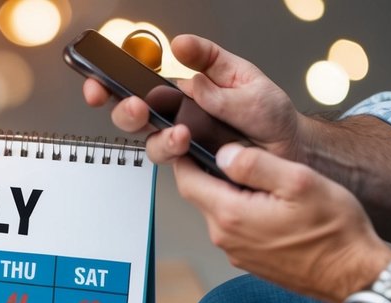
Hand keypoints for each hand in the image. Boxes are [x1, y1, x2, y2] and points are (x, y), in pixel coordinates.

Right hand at [87, 34, 303, 164]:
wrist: (291, 152)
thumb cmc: (269, 115)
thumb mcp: (245, 76)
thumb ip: (212, 66)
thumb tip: (181, 47)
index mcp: (185, 89)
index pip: (142, 82)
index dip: (113, 81)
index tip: (99, 79)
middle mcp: (177, 117)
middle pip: (133, 115)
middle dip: (124, 111)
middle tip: (136, 107)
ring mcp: (183, 144)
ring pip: (150, 142)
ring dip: (158, 137)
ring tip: (178, 133)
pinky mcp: (192, 167)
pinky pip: (174, 164)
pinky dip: (176, 152)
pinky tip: (188, 143)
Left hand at [174, 143, 390, 302]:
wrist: (352, 275)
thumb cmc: (333, 230)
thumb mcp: (297, 181)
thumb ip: (254, 164)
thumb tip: (223, 153)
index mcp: (231, 215)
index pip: (187, 181)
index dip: (184, 157)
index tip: (188, 138)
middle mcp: (225, 238)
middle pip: (202, 195)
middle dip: (210, 171)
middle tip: (235, 151)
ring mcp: (236, 252)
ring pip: (220, 211)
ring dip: (232, 192)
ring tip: (262, 178)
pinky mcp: (249, 260)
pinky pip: (236, 228)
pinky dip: (244, 211)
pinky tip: (271, 204)